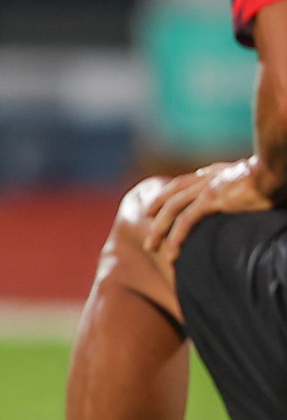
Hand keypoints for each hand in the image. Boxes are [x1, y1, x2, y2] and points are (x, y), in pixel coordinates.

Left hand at [143, 157, 276, 263]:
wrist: (274, 169)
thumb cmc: (269, 174)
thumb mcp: (248, 175)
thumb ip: (235, 180)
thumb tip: (236, 181)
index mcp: (213, 173)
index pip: (183, 184)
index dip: (167, 194)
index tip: (157, 206)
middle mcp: (205, 179)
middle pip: (172, 196)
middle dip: (156, 212)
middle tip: (146, 225)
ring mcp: (206, 188)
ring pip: (173, 210)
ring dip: (159, 230)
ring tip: (150, 247)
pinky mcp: (212, 199)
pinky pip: (188, 220)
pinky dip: (176, 236)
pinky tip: (171, 250)